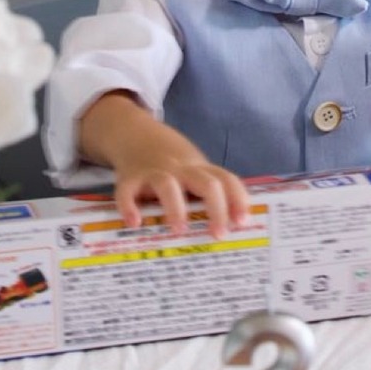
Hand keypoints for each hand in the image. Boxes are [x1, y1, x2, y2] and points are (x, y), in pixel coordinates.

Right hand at [113, 157, 250, 237]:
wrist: (136, 134)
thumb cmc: (172, 164)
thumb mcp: (194, 170)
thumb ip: (209, 192)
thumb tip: (231, 229)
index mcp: (201, 170)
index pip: (227, 181)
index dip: (238, 200)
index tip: (243, 222)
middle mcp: (181, 170)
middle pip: (206, 184)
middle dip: (216, 209)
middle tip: (219, 234)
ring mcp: (155, 172)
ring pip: (168, 185)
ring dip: (176, 207)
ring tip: (179, 230)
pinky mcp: (129, 178)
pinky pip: (127, 191)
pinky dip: (129, 206)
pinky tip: (134, 223)